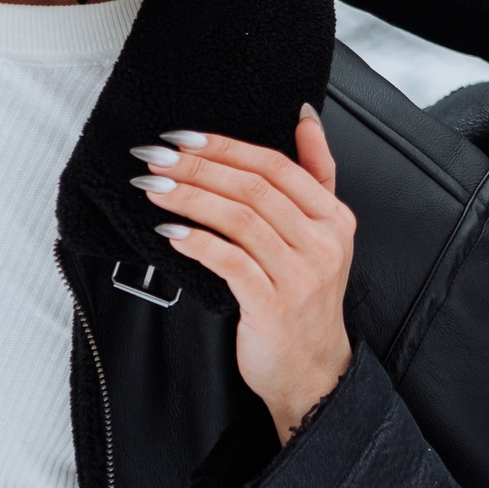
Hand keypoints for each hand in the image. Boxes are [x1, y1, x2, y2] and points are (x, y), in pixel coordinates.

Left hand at [134, 111, 354, 443]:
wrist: (312, 371)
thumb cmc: (305, 300)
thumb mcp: (323, 233)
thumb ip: (316, 174)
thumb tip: (304, 117)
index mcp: (334, 218)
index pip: (277, 166)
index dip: (227, 147)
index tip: (184, 137)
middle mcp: (323, 243)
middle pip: (254, 189)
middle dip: (199, 167)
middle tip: (157, 157)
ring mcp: (301, 276)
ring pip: (239, 220)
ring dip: (190, 198)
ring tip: (154, 187)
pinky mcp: (274, 306)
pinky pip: (230, 262)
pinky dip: (197, 242)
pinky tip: (169, 232)